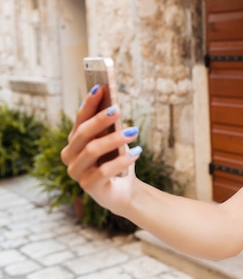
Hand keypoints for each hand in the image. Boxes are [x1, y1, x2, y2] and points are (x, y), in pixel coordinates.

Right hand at [60, 86, 141, 214]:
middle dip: (100, 119)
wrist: (124, 190)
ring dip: (114, 139)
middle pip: (83, 134)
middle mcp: (70, 156)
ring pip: (92, 151)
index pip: (80, 119)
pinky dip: (121, 160)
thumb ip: (110, 126)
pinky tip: (136, 152)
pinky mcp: (89, 187)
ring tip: (134, 131)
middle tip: (118, 109)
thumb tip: (113, 105)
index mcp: (74, 141)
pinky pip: (104, 171)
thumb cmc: (117, 161)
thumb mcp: (114, 141)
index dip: (89, 103)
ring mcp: (77, 172)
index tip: (101, 88)